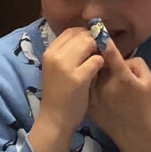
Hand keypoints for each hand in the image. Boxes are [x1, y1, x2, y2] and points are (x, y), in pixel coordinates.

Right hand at [30, 29, 103, 151]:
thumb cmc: (58, 95)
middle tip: (98, 54)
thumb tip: (87, 39)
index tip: (91, 45)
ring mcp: (66, 66)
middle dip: (94, 42)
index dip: (84, 35)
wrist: (55, 119)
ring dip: (98, 52)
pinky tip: (98, 74)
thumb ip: (67, 54)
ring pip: (90, 44)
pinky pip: (97, 61)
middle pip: (81, 36)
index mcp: (49, 52)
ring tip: (98, 64)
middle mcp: (55, 56)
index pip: (70, 31)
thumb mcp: (57, 70)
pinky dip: (101, 65)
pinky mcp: (78, 77)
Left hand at [86, 43, 150, 151]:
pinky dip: (82, 76)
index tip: (99, 30)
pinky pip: (82, 83)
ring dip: (84, 62)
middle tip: (93, 42)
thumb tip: (121, 55)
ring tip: (87, 56)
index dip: (103, 40)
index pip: (110, 53)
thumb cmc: (144, 106)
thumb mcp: (148, 82)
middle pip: (94, 59)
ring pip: (85, 71)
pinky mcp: (88, 102)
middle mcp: (105, 85)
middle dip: (92, 49)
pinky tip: (85, 74)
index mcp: (122, 78)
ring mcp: (94, 95)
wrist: (132, 132)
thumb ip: (136, 64)